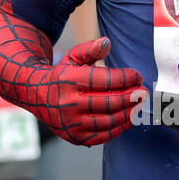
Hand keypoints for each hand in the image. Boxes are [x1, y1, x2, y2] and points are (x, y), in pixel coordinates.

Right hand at [27, 36, 143, 145]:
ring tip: (138, 104)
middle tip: (143, 92)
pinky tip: (127, 118)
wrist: (36, 96)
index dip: (126, 78)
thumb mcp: (72, 58)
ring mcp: (72, 123)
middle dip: (131, 96)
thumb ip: (90, 49)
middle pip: (110, 102)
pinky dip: (119, 128)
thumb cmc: (61, 76)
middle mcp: (69, 104)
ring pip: (109, 121)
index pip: (105, 80)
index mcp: (69, 81)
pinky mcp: (75, 137)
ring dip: (129, 112)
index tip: (137, 76)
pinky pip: (103, 136)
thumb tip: (107, 42)